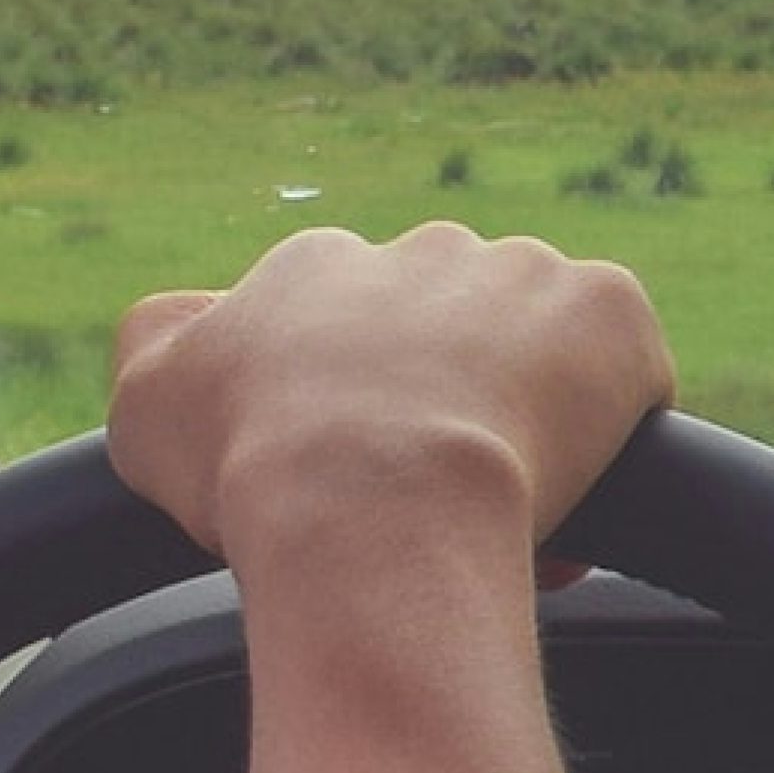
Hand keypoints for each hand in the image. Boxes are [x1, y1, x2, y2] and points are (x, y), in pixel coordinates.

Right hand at [107, 222, 673, 575]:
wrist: (373, 502)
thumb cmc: (255, 470)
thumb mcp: (146, 408)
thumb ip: (159, 347)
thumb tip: (185, 324)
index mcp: (318, 270)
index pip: (346, 332)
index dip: (360, 421)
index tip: (362, 491)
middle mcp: (422, 251)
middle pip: (448, 336)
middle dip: (448, 416)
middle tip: (438, 509)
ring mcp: (524, 274)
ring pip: (541, 355)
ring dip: (532, 426)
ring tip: (510, 521)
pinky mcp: (611, 310)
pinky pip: (627, 370)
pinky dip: (614, 432)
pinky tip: (578, 497)